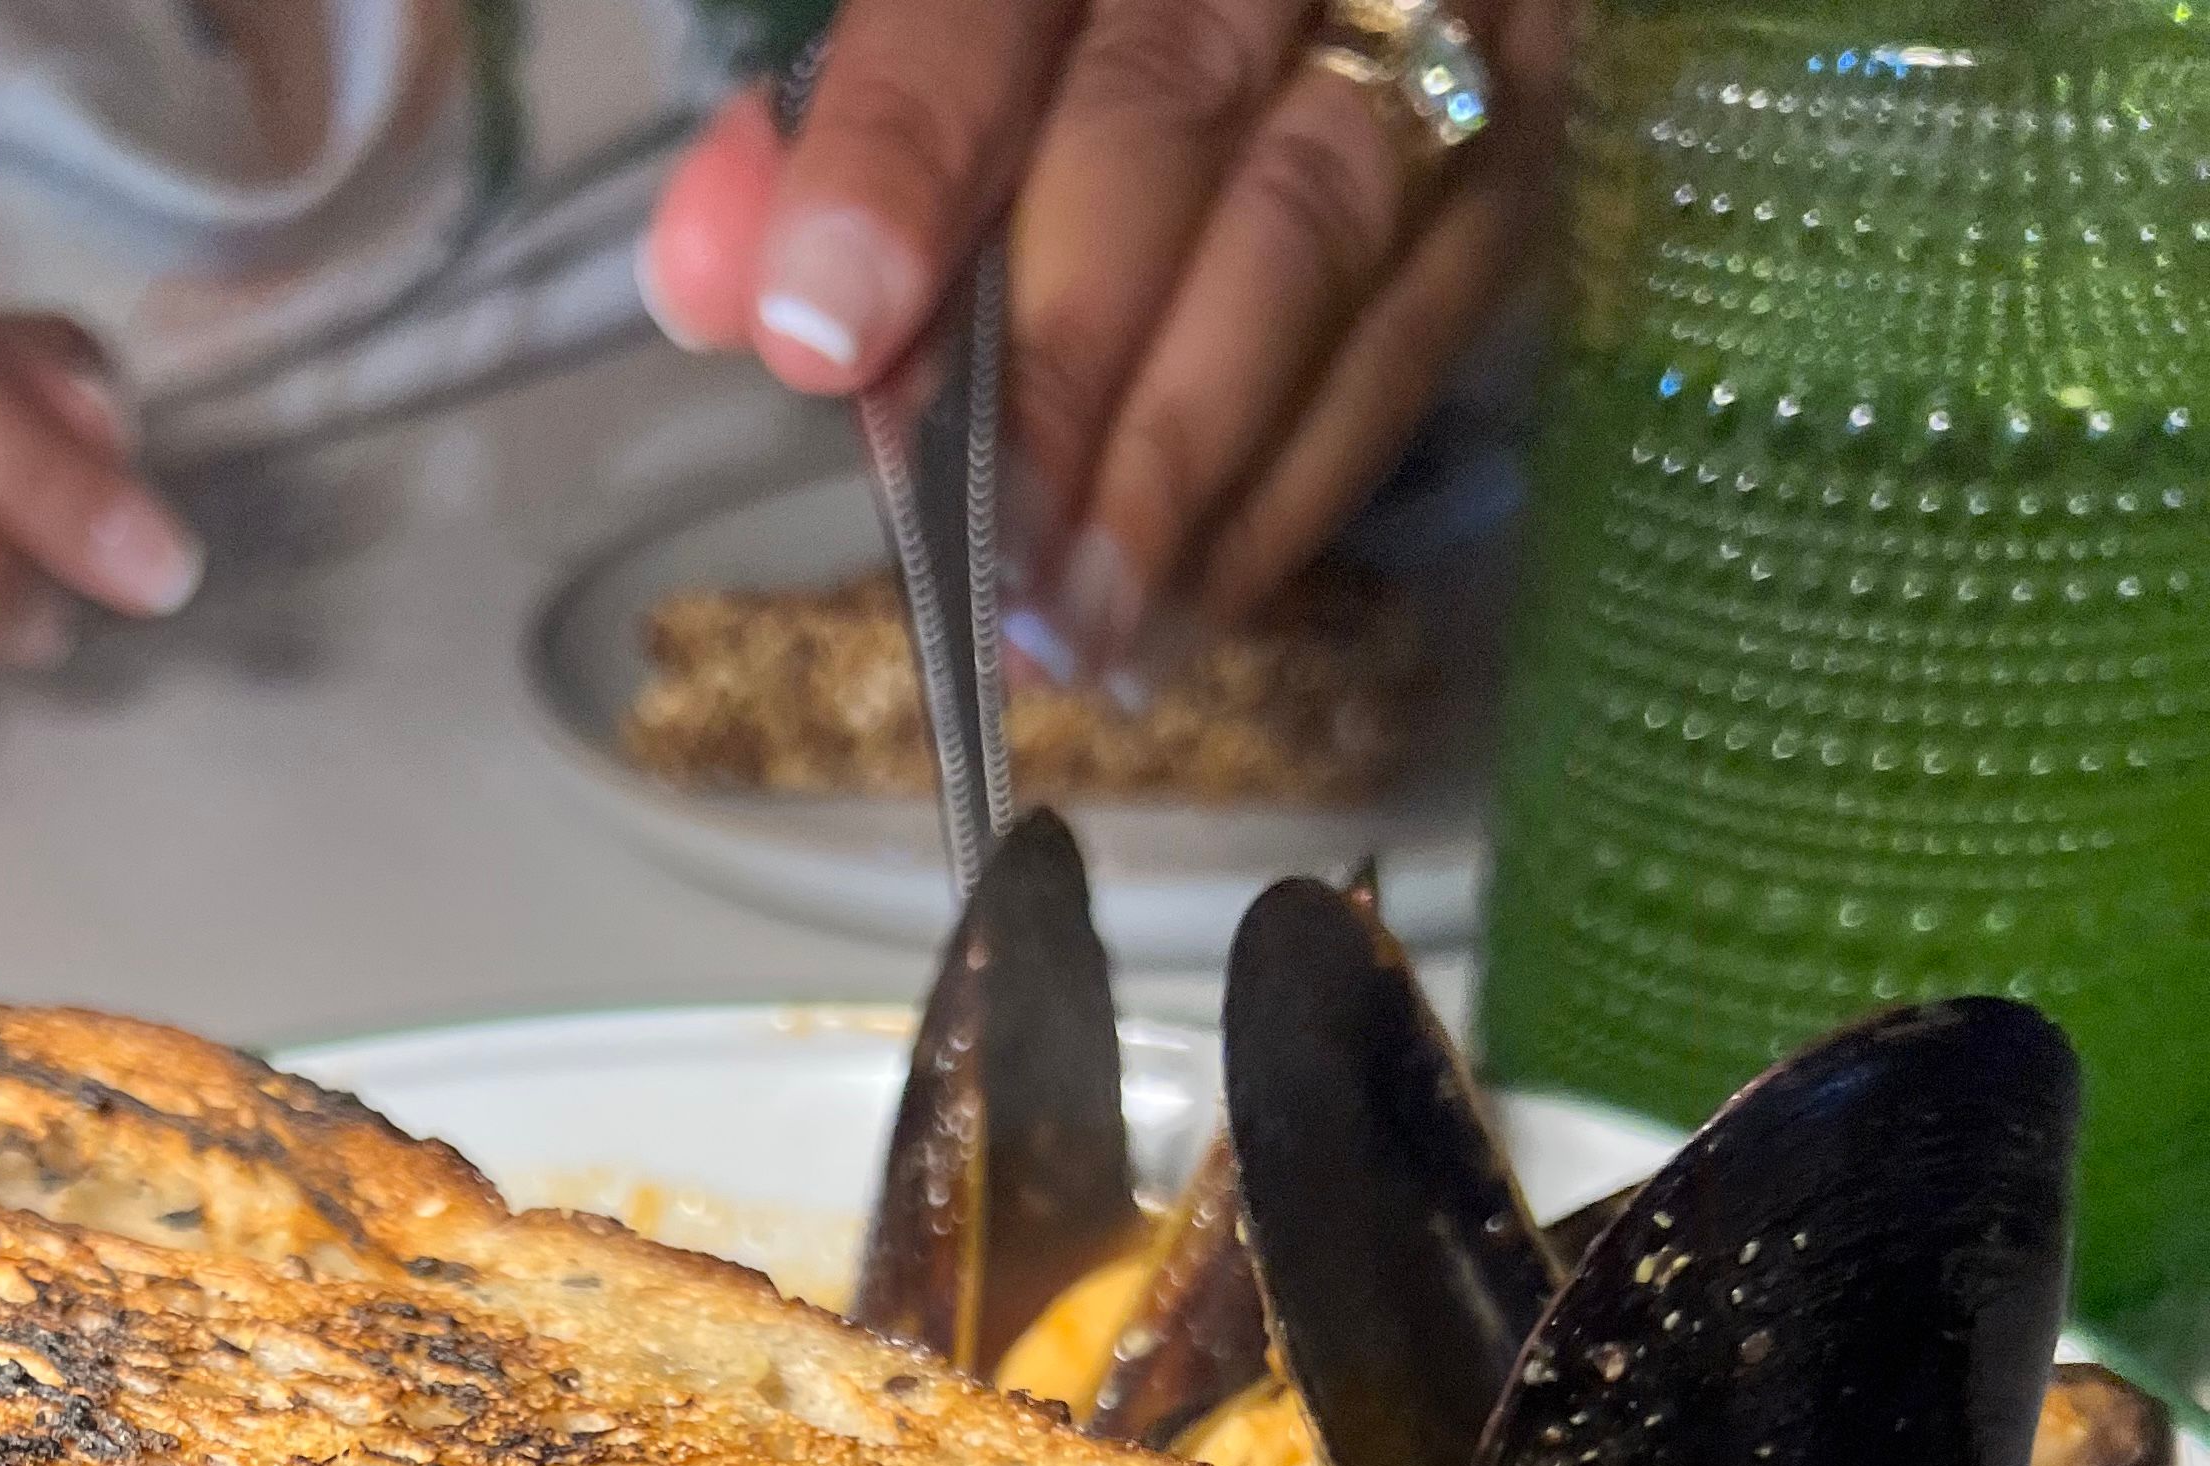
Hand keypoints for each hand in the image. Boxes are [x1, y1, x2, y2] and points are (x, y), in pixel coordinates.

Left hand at [643, 0, 1568, 674]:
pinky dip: (1295, 488)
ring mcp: (1422, 27)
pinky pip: (1415, 327)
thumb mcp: (955, 40)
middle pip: (1161, 122)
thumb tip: (719, 284)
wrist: (1298, 2)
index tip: (820, 334)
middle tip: (993, 568)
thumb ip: (822, 134)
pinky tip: (1187, 613)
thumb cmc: (1084, 43)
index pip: (979, 8)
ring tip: (1080, 635)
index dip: (900, 162)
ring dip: (1185, 468)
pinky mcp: (1513, 143)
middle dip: (1063, 371)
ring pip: (1315, 239)